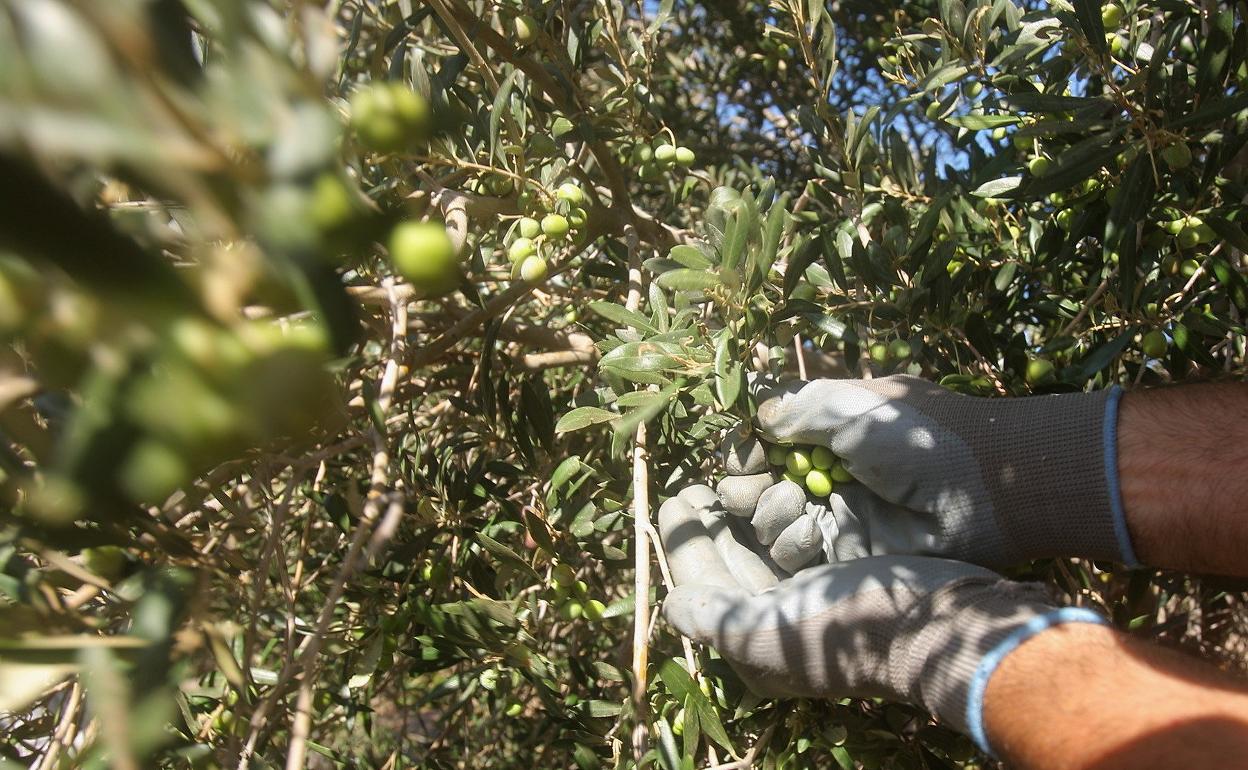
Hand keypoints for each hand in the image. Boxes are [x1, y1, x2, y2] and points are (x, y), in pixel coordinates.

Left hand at [657, 484, 1107, 748]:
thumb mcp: (769, 629)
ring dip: (743, 514)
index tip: (678, 496)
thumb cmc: (846, 626)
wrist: (936, 623)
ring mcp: (809, 599)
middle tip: (698, 482)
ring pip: (758, 549)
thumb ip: (715, 617)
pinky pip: (793, 539)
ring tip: (730, 481)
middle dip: (712, 524)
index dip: (685, 540)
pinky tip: (773, 485)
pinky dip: (778, 513)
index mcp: (755, 642)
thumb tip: (672, 602)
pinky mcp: (838, 576)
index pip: (701, 584)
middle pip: (728, 565)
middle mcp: (777, 625)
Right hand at [729, 375, 1137, 568]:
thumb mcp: (853, 407)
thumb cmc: (920, 438)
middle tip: (749, 486)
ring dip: (769, 509)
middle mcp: (825, 469)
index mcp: (829, 427)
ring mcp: (834, 511)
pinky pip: (794, 552)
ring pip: (768, 518)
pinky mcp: (844, 551)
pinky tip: (811, 529)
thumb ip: (799, 408)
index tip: (742, 455)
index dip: (746, 448)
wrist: (980, 493)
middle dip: (745, 483)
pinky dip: (791, 541)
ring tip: (795, 503)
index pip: (766, 438)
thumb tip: (757, 421)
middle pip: (757, 481)